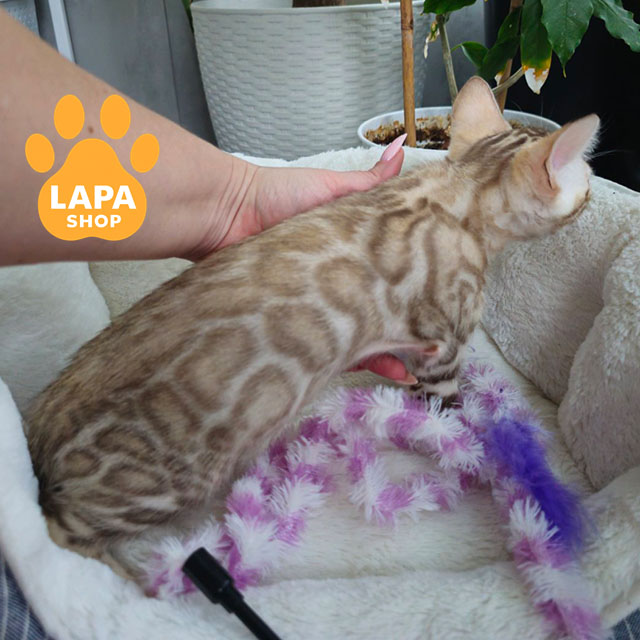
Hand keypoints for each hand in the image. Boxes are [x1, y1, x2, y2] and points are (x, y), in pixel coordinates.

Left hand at [210, 135, 410, 382]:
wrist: (227, 215)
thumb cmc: (278, 195)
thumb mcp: (330, 186)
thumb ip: (368, 183)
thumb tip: (403, 150)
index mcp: (351, 256)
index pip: (391, 277)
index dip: (414, 292)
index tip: (442, 304)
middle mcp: (339, 285)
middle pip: (378, 313)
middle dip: (406, 332)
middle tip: (434, 349)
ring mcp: (320, 307)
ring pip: (357, 336)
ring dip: (385, 354)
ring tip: (411, 370)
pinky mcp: (297, 325)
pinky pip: (326, 348)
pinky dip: (350, 360)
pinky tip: (377, 371)